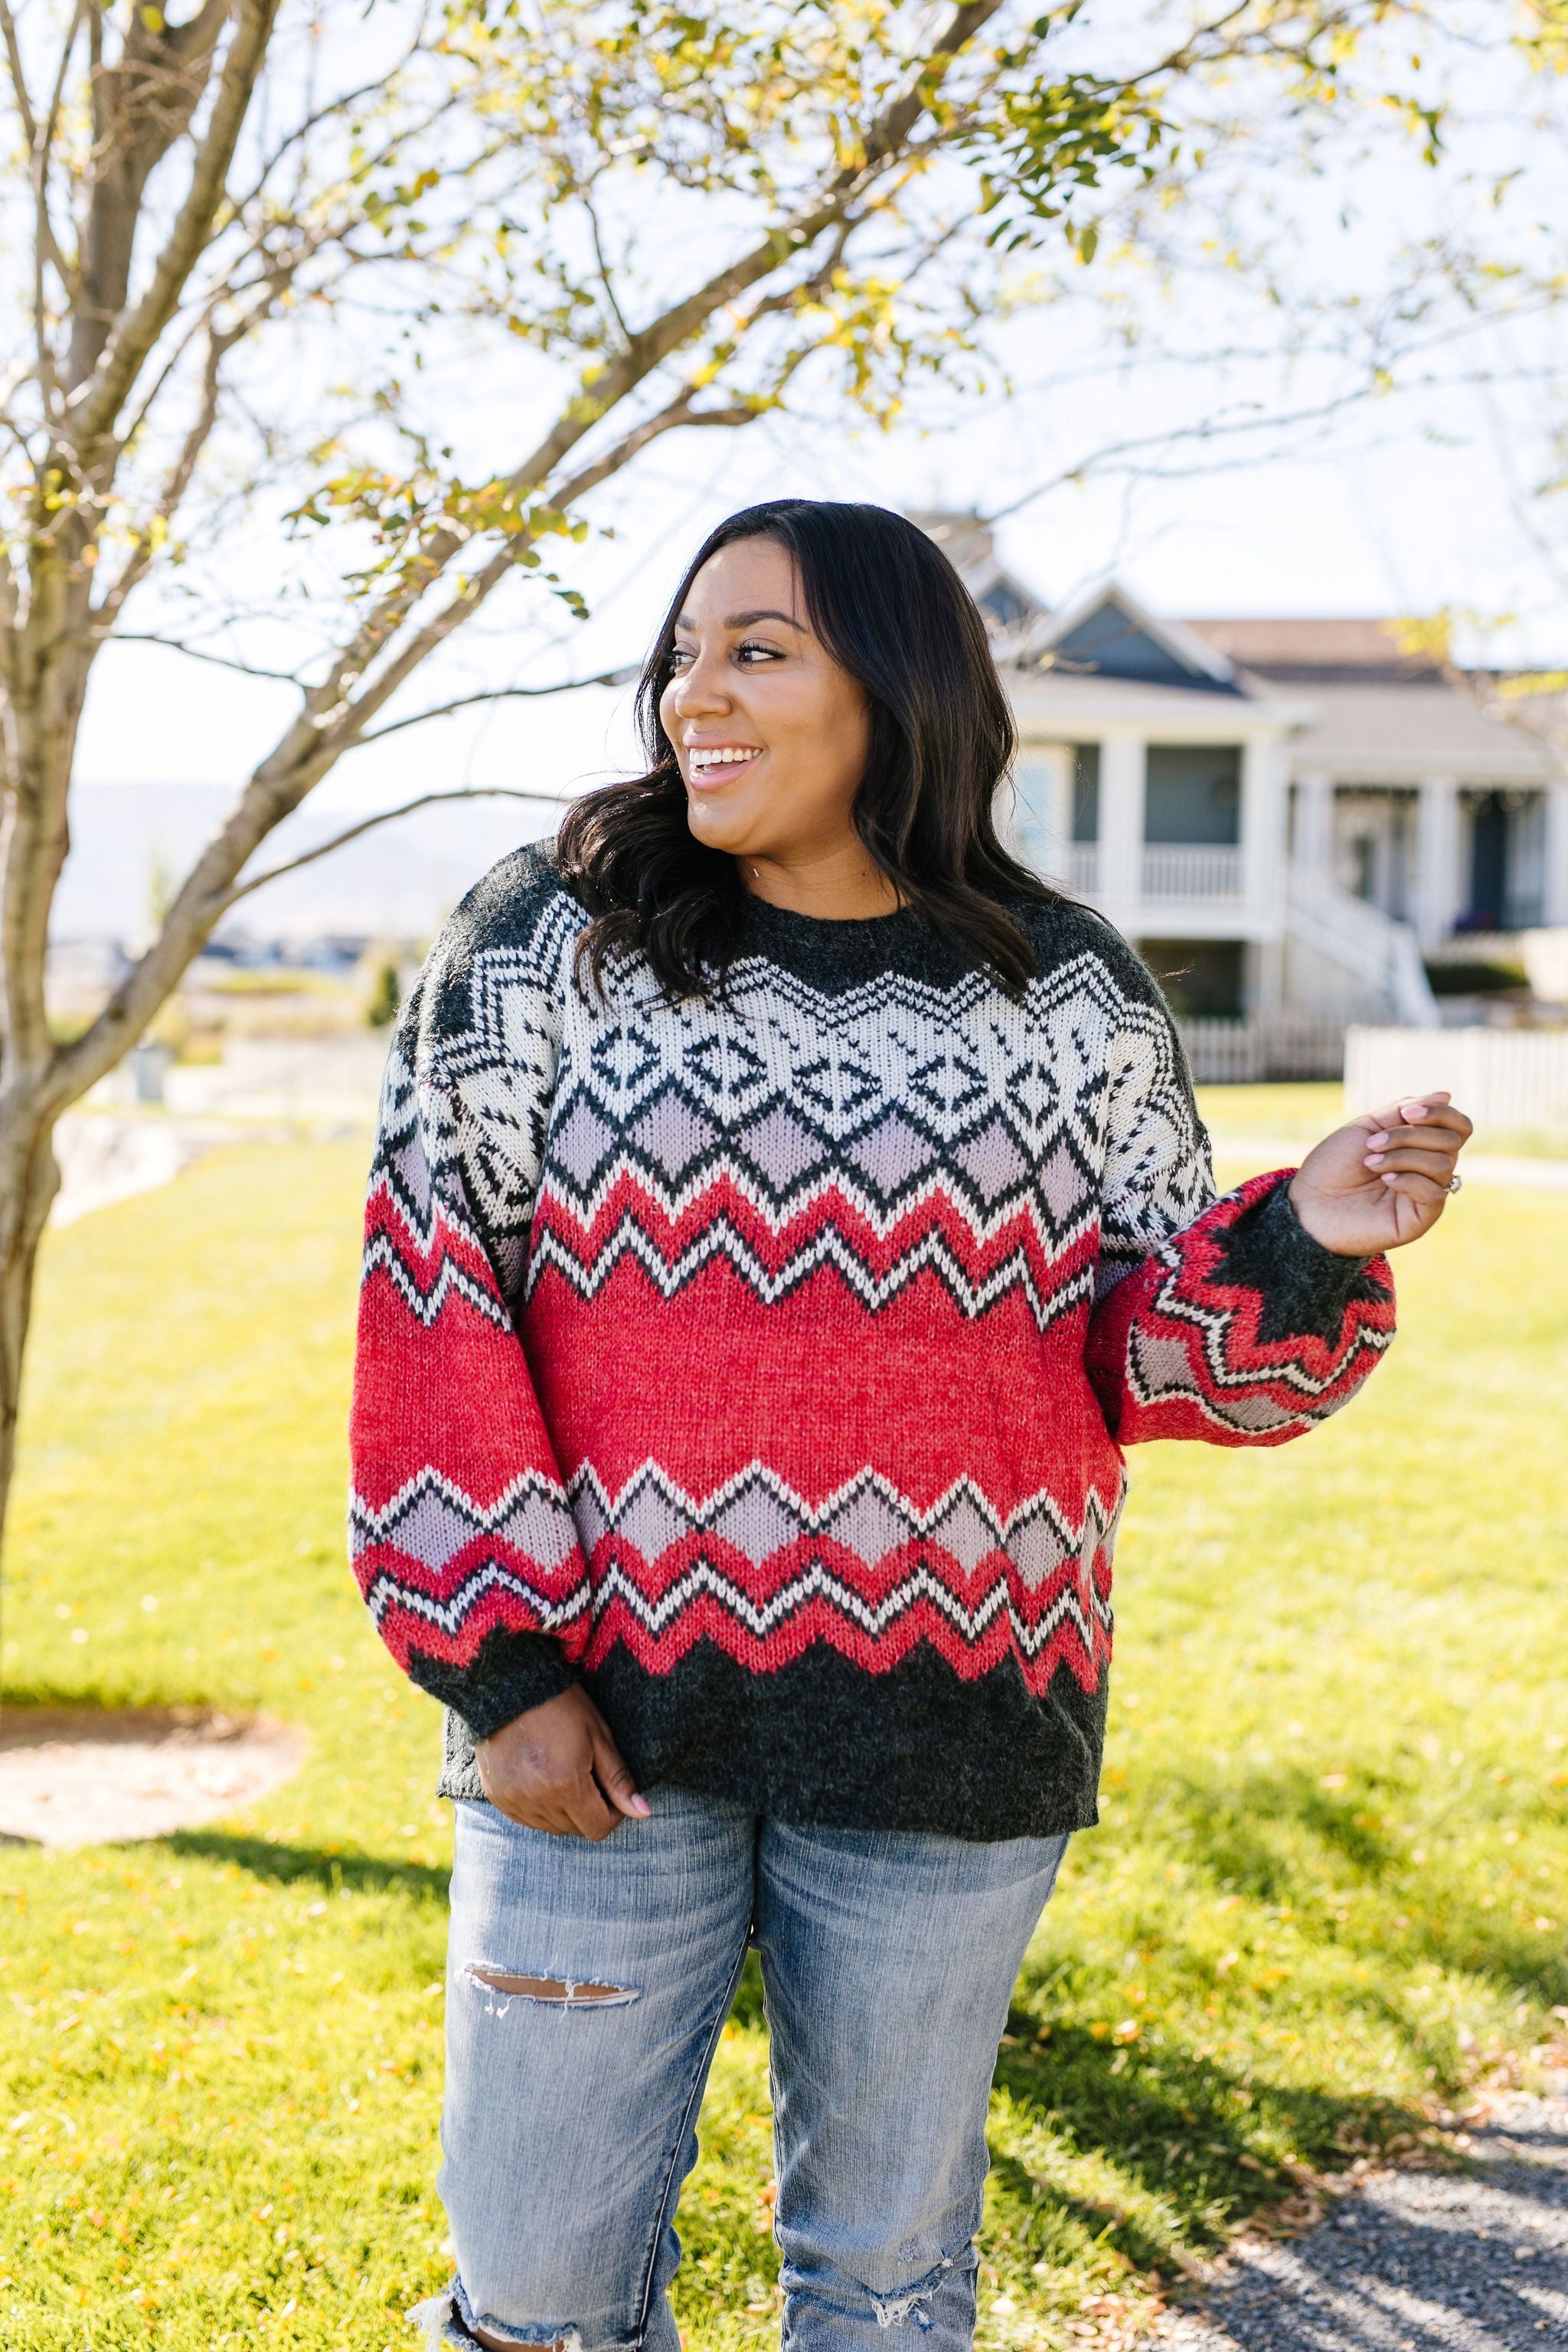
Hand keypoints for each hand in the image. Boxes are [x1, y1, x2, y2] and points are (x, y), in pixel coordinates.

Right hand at [476, 1685, 650, 1839]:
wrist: (510, 1685)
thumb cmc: (561, 1705)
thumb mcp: (598, 1736)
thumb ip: (619, 1779)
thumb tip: (643, 1813)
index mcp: (567, 1786)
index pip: (598, 1828)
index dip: (613, 1813)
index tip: (612, 1791)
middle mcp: (538, 1801)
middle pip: (575, 1830)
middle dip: (589, 1811)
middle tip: (590, 1778)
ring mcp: (513, 1801)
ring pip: (550, 1827)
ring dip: (564, 1811)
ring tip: (564, 1774)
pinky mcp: (496, 1796)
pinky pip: (526, 1819)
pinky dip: (539, 1807)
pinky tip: (542, 1779)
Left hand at [1288, 1091, 1473, 1257]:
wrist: (1309, 1203)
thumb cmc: (1334, 1166)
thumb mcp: (1368, 1127)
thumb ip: (1404, 1110)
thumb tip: (1445, 1095)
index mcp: (1421, 1146)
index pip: (1458, 1126)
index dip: (1440, 1114)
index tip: (1406, 1112)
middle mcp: (1429, 1170)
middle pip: (1451, 1142)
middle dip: (1410, 1135)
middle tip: (1373, 1144)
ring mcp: (1427, 1194)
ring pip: (1444, 1164)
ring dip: (1403, 1156)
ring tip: (1370, 1163)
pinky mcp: (1420, 1218)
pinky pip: (1434, 1192)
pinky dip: (1408, 1179)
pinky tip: (1384, 1180)